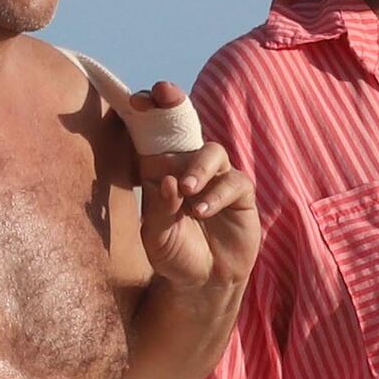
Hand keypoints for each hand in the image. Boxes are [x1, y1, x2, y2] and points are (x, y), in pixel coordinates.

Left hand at [119, 93, 260, 300]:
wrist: (203, 283)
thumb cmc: (174, 255)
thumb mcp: (156, 238)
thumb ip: (159, 210)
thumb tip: (167, 180)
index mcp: (161, 171)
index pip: (153, 135)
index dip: (149, 113)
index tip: (138, 99)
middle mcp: (189, 167)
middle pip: (185, 128)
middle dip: (174, 106)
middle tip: (164, 95)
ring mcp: (216, 178)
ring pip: (212, 151)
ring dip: (198, 166)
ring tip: (187, 190)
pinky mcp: (240, 195)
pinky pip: (233, 182)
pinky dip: (217, 194)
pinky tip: (202, 211)